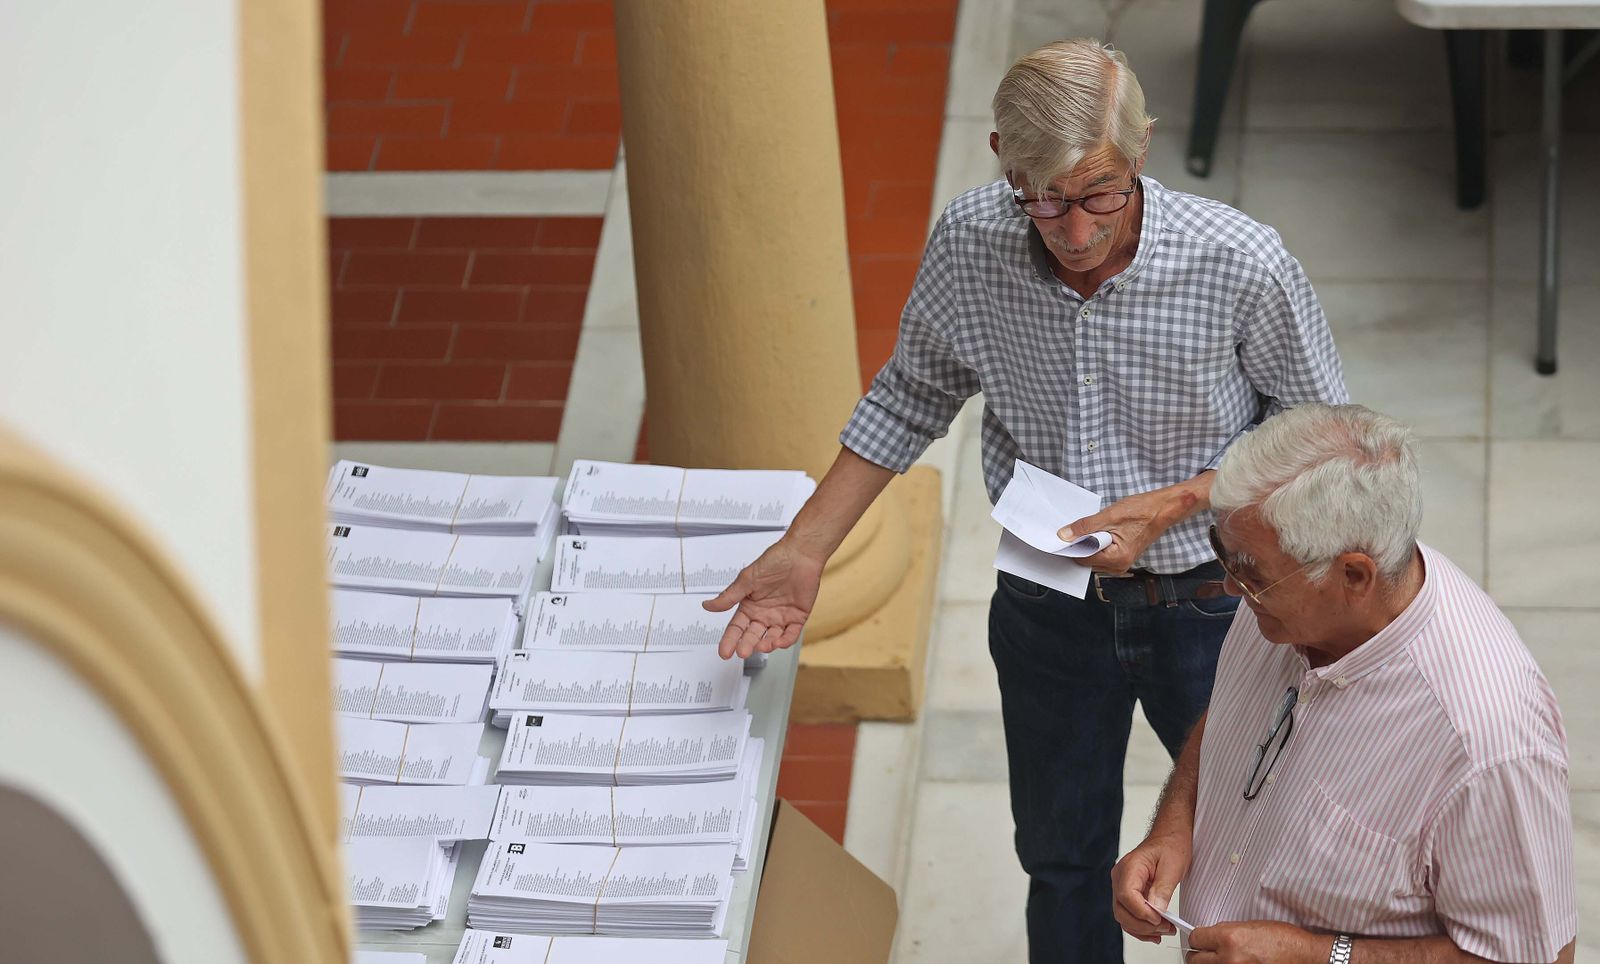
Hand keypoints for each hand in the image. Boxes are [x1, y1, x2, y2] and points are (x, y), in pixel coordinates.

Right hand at [704, 538, 825, 658]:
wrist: (800, 553)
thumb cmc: (774, 561)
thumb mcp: (746, 579)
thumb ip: (729, 596)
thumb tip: (707, 606)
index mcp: (749, 606)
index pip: (736, 628)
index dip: (730, 640)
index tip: (724, 652)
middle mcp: (763, 614)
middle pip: (752, 635)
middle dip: (747, 645)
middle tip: (742, 652)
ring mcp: (780, 617)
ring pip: (771, 638)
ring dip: (766, 644)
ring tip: (762, 646)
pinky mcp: (797, 617)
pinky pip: (791, 634)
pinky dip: (785, 640)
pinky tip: (778, 642)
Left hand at [1060, 485, 1197, 574]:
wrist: (1162, 509)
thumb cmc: (1142, 511)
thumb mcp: (1109, 516)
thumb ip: (1085, 527)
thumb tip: (1064, 536)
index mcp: (1116, 559)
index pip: (1082, 558)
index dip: (1070, 546)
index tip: (1060, 536)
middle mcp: (1119, 567)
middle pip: (1087, 560)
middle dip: (1079, 544)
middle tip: (1074, 528)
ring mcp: (1120, 563)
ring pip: (1093, 556)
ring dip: (1088, 542)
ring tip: (1091, 527)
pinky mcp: (1121, 557)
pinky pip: (1101, 553)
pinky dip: (1095, 543)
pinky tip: (1097, 531)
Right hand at [1110, 829, 1190, 942]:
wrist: (1169, 838)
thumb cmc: (1170, 846)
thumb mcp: (1172, 866)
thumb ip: (1163, 889)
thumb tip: (1156, 911)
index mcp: (1130, 867)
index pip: (1126, 896)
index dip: (1141, 912)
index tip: (1160, 920)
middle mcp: (1121, 878)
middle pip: (1121, 910)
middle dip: (1143, 925)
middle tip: (1165, 928)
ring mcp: (1122, 886)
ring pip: (1123, 916)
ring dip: (1142, 929)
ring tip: (1163, 931)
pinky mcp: (1128, 894)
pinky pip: (1129, 915)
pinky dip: (1140, 927)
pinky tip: (1154, 932)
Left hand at [1186, 921, 1323, 963]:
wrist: (1305, 957)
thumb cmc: (1284, 940)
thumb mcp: (1250, 926)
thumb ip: (1226, 931)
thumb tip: (1210, 936)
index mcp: (1229, 938)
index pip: (1194, 938)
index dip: (1198, 938)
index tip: (1202, 940)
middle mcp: (1229, 958)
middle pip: (1194, 959)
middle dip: (1200, 954)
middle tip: (1209, 953)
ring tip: (1225, 960)